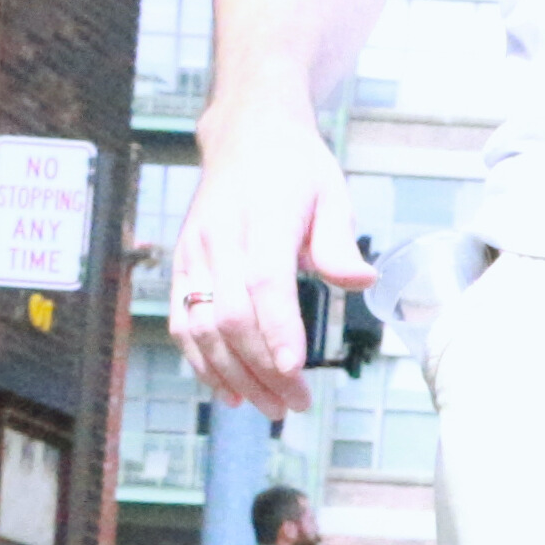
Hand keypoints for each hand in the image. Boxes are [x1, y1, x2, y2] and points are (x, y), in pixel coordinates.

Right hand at [175, 125, 366, 419]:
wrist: (245, 135)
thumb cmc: (296, 168)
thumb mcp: (332, 193)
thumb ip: (339, 242)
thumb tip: (363, 281)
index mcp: (260, 222)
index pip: (263, 284)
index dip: (277, 331)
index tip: (295, 372)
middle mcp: (218, 241)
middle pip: (231, 317)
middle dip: (262, 369)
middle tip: (296, 406)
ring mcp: (193, 255)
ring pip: (200, 327)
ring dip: (232, 375)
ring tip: (269, 408)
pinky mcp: (182, 265)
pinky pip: (182, 321)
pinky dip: (201, 361)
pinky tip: (229, 391)